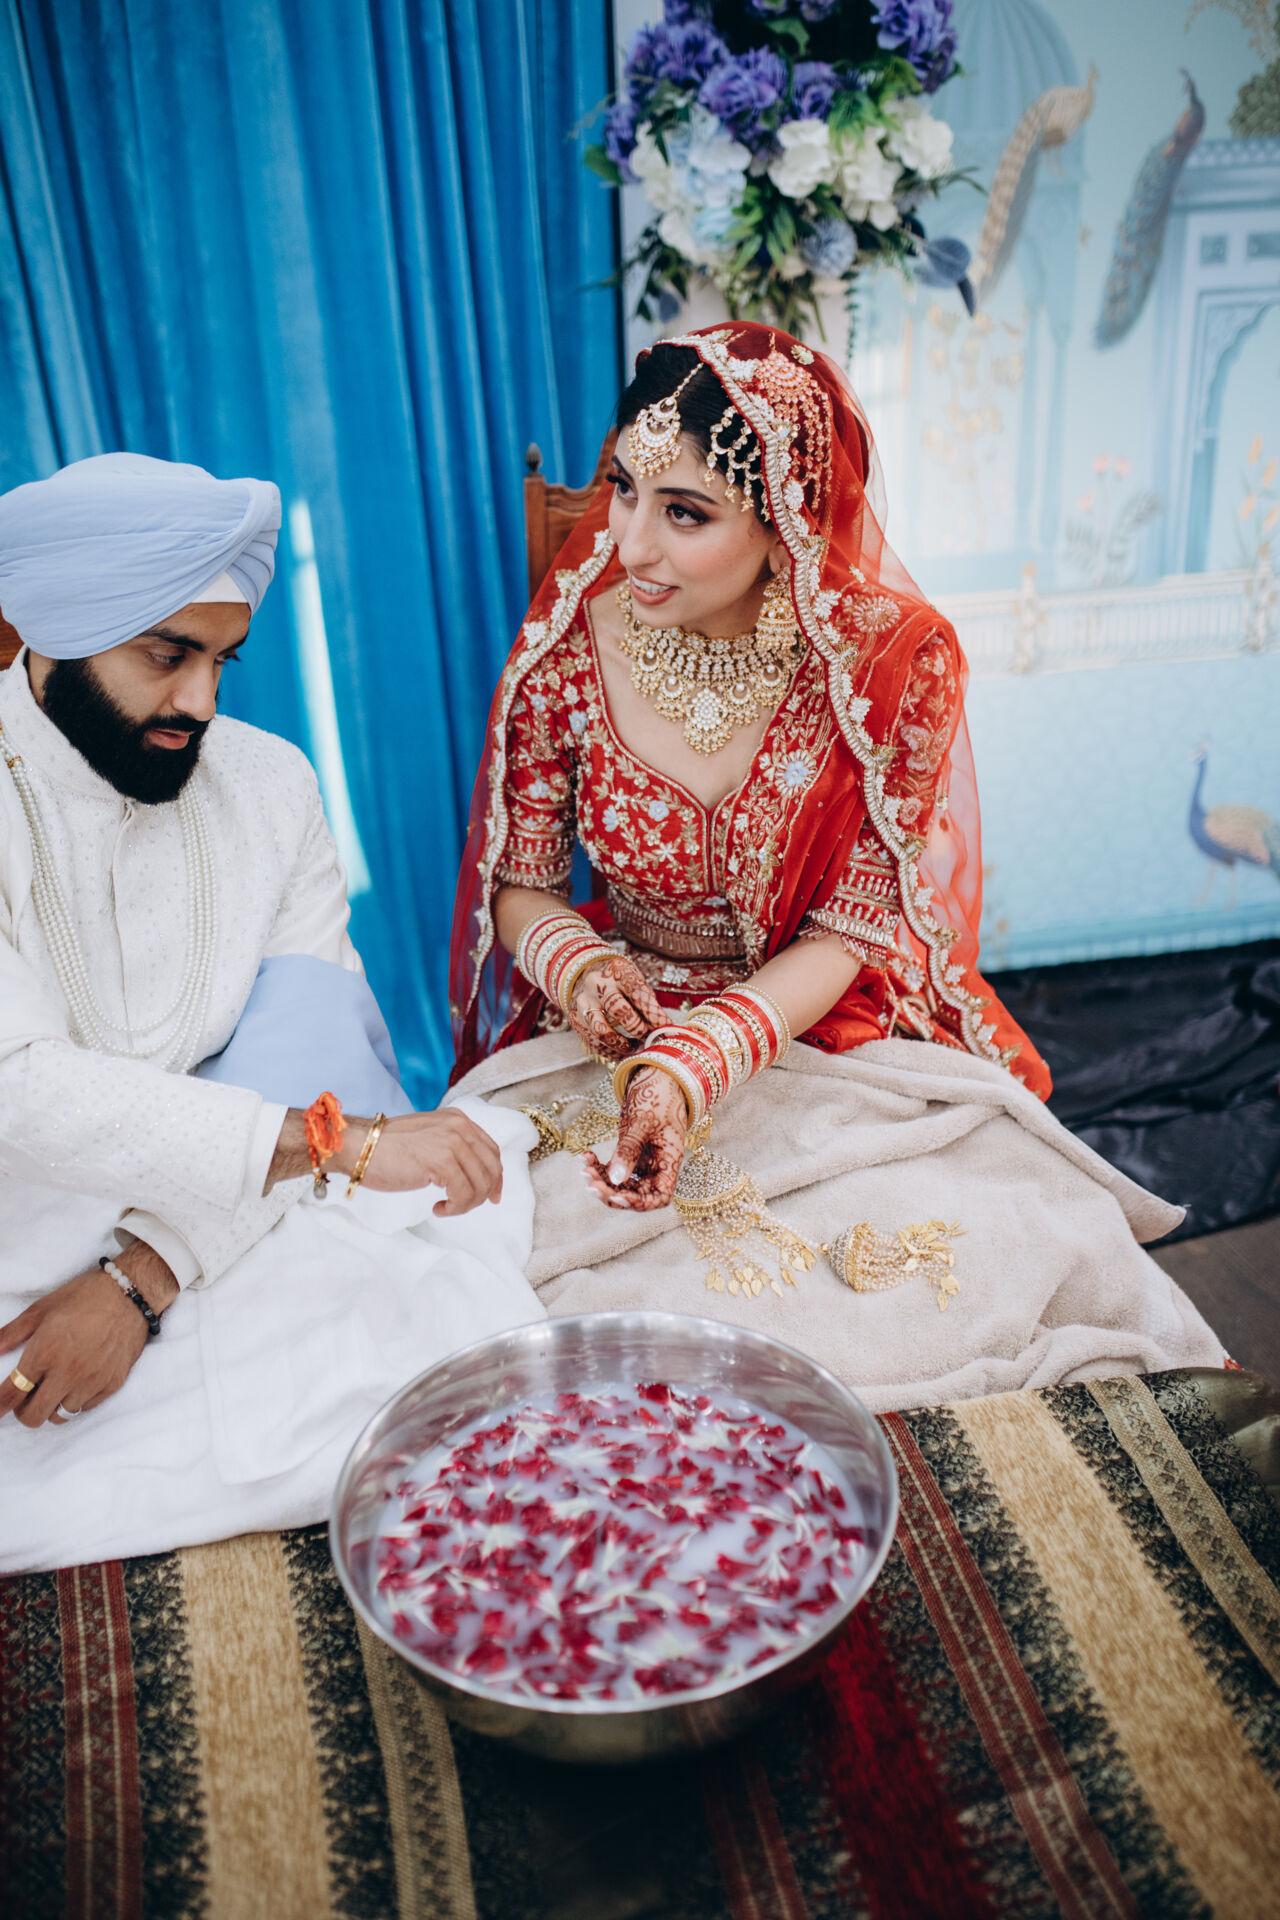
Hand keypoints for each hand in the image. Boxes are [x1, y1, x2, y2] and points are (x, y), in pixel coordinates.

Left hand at [0, 1243, 176, 1429]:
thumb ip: (11, 1334)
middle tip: (27, 1396)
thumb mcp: (41, 1309)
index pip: (11, 1394)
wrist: (130, 1293)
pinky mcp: (111, 1384)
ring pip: (60, 1416)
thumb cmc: (84, 1297)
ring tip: (55, 1387)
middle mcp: (66, 1372)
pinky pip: (85, 1408)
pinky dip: (76, 1400)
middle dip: (24, 1411)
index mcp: (44, 1353)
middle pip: (33, 1416)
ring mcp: (91, 1381)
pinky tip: (78, 1382)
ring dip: (52, 1405)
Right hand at [351, 1109, 503, 1215]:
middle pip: (491, 1168)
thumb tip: (475, 1176)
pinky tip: (438, 1207)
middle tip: (463, 1206)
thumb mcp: (428, 1139)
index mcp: (458, 1119)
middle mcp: (459, 1127)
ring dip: (466, 1204)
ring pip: (480, 1184)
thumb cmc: (386, 1149)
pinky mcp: (441, 1161)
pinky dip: (455, 1208)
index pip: (491, 1150)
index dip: (495, 1177)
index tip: (491, 1196)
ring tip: (446, 1207)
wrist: (358, 1147)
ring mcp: (451, 1142)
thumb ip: (452, 1149)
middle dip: (483, 1194)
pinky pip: (463, 1194)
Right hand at [567, 954, 661, 1060]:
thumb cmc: (619, 981)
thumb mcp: (635, 981)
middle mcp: (597, 985)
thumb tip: (664, 1029)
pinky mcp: (575, 1018)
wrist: (586, 973)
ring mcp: (583, 1002)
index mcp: (617, 971)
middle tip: (650, 1038)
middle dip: (638, 1028)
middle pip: (619, 1011)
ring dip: (623, 1044)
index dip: (653, 1014)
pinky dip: (610, 1052)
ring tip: (636, 1047)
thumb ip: (647, 1002)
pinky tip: (623, 1052)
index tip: (666, 1029)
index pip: (637, 993)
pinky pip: (593, 1042)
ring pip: (602, 1031)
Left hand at [583, 1065, 685, 1210]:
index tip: (619, 1196)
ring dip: (601, 1180)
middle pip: (637, 1194)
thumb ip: (629, 1150)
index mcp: (669, 1160)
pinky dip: (598, 1165)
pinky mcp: (629, 1150)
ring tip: (584, 1168)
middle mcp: (657, 1164)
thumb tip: (616, 1179)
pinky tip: (585, 1155)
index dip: (641, 1203)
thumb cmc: (657, 1095)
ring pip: (621, 1183)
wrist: (656, 1073)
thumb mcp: (642, 1122)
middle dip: (613, 1192)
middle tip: (590, 1183)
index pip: (660, 1197)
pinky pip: (613, 1167)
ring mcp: (642, 1159)